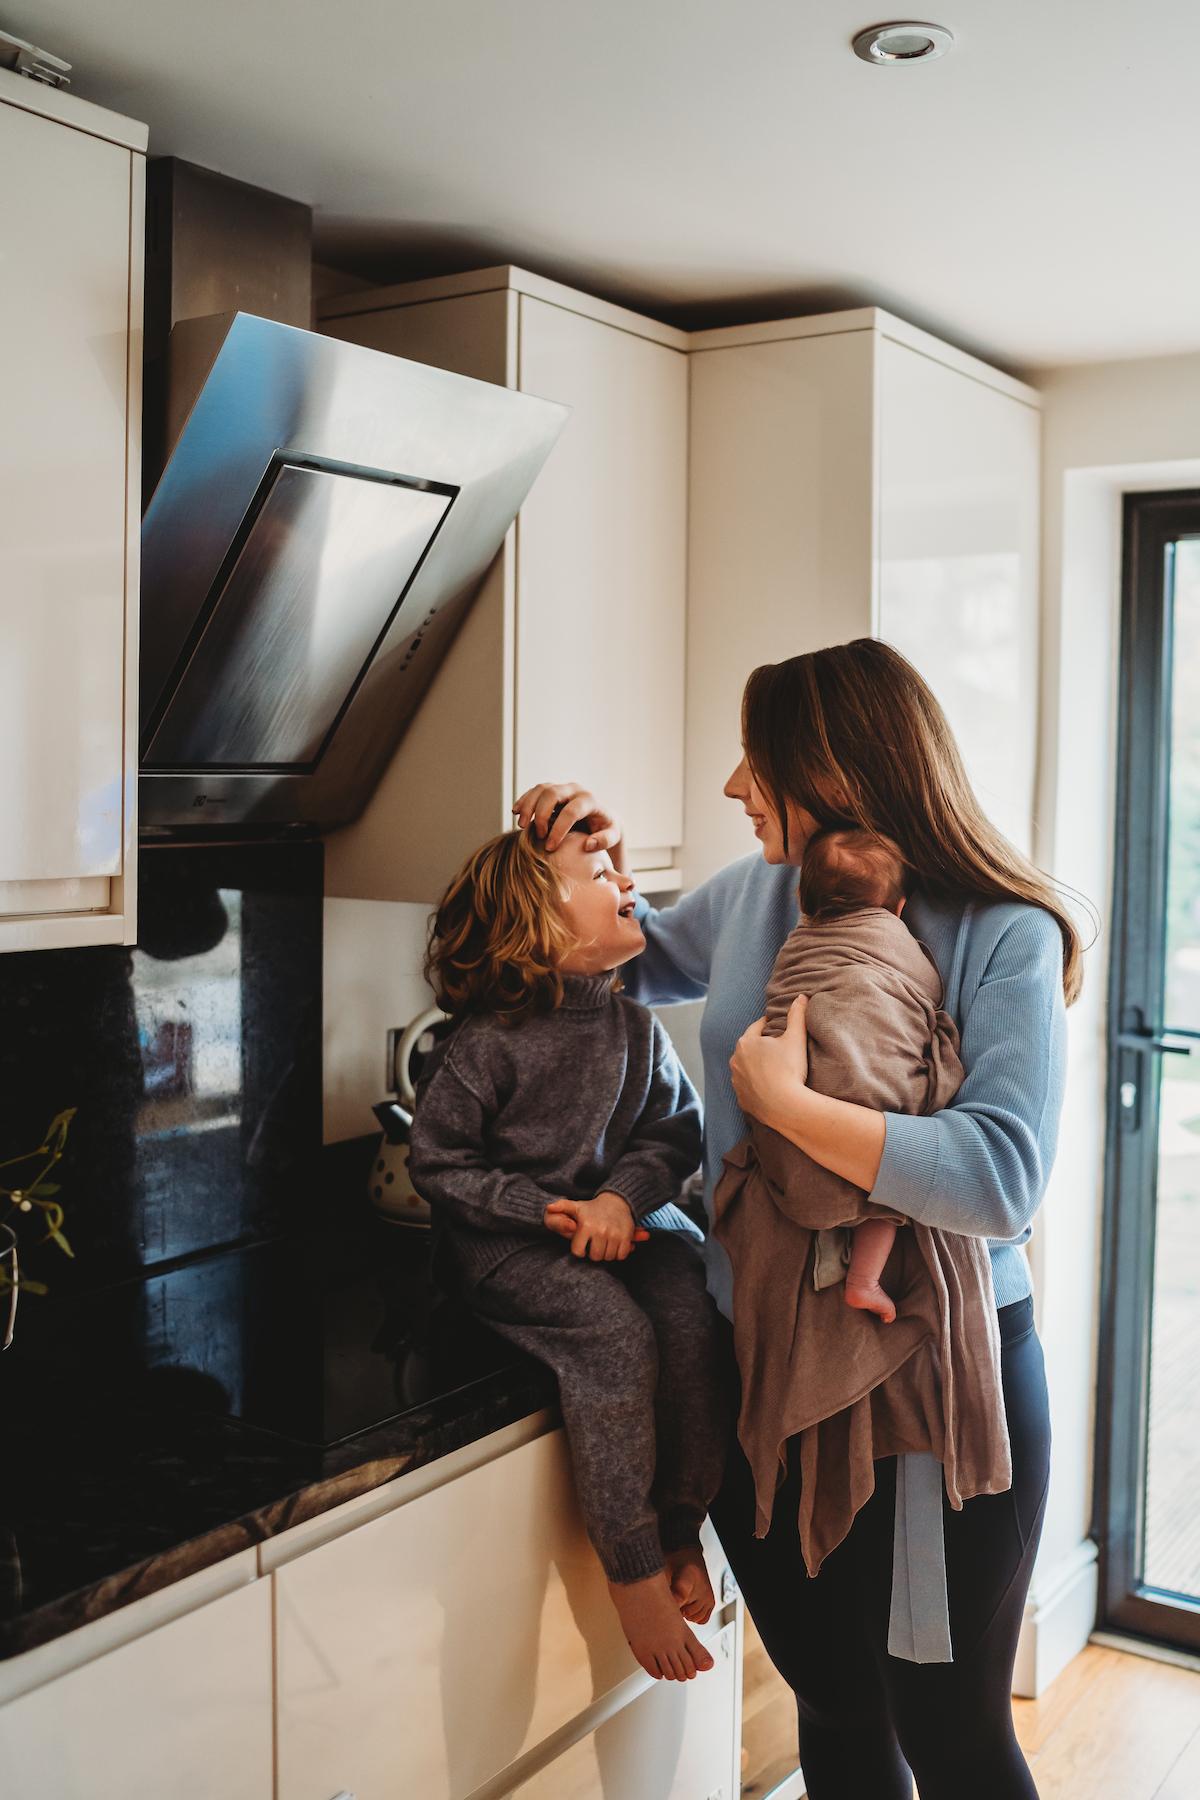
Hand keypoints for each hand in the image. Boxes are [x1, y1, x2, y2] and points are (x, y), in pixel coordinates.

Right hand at [513, 783, 627, 868]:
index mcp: (590, 800)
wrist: (601, 815)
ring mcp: (562, 789)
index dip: (558, 829)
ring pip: (541, 789)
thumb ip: (605, 840)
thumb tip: (588, 844)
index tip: (550, 847)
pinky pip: (535, 791)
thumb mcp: (613, 835)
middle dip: (540, 814)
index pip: (571, 811)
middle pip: (552, 794)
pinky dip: (524, 800)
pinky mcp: (552, 791)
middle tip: (538, 836)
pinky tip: (516, 812)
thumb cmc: (606, 827)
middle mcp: (575, 790)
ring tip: (521, 825)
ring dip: (528, 805)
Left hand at [543, 1193, 649, 1260]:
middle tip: (594, 1244)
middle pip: (595, 1257)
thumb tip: (549, 1207)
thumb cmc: (592, 1208)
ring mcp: (615, 1234)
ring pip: (608, 1258)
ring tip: (604, 1244)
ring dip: (606, 1254)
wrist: (617, 1201)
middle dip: (593, 1253)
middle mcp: (601, 1230)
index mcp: (586, 1225)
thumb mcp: (575, 1206)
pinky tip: (614, 1245)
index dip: (579, 1250)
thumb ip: (561, 1206)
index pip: (578, 1252)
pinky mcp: (626, 1237)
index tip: (582, 1244)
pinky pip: (621, 1256)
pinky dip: (618, 1253)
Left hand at [729, 994, 810, 1129]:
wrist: (786, 1108)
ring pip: (746, 1068)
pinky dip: (756, 1086)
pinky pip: (748, 1088)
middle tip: (778, 1047)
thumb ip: (797, 1015)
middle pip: (750, 1048)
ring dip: (756, 1066)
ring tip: (773, 1068)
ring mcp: (736, 1082)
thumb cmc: (790, 1070)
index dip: (770, 1024)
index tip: (778, 1025)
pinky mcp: (741, 1100)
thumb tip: (802, 997)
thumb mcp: (796, 1038)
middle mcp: (735, 1061)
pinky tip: (768, 1087)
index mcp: (745, 1043)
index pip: (757, 1027)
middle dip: (761, 1045)